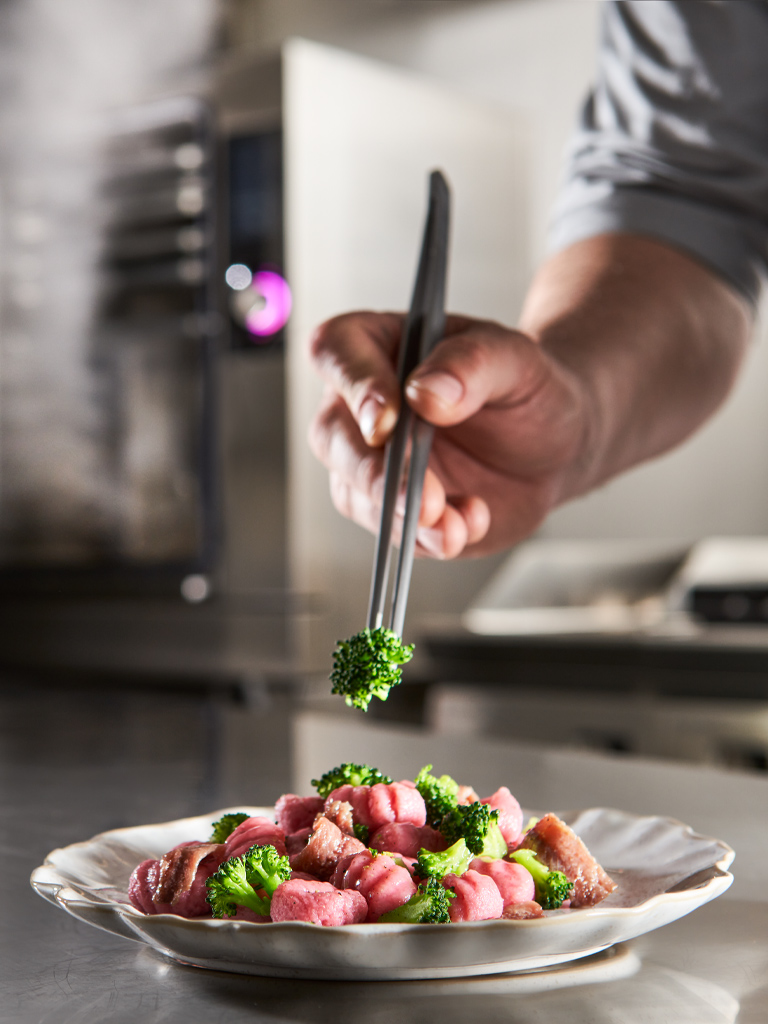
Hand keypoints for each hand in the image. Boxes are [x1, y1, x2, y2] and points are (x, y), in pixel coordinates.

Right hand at [308, 310, 593, 558]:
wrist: (553, 446)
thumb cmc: (525, 387)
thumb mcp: (515, 359)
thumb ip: (470, 365)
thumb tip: (425, 394)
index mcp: (377, 345)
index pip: (335, 351)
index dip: (353, 385)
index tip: (389, 420)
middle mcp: (360, 405)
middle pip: (331, 437)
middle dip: (375, 474)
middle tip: (424, 497)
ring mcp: (371, 462)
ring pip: (355, 494)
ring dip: (402, 516)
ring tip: (456, 525)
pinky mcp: (393, 509)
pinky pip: (394, 532)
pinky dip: (430, 537)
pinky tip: (469, 525)